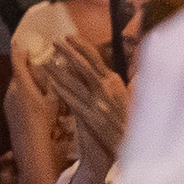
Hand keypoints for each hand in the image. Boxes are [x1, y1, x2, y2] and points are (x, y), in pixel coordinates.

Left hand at [38, 34, 129, 157]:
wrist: (138, 146)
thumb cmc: (136, 122)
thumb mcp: (135, 97)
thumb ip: (128, 82)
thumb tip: (125, 69)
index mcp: (116, 83)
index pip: (96, 59)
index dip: (81, 46)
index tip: (70, 36)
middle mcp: (105, 90)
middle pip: (82, 66)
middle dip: (67, 52)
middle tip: (54, 42)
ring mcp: (96, 103)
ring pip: (73, 82)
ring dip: (57, 70)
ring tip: (45, 60)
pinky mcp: (90, 117)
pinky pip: (72, 101)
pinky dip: (61, 90)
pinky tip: (50, 82)